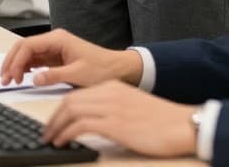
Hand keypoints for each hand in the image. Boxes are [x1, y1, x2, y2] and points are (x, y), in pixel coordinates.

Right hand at [0, 28, 141, 87]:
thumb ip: (55, 76)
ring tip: (9, 81)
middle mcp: (54, 41)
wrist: (118, 69)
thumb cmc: (102, 69)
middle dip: (11, 62)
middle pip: (24, 47)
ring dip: (17, 66)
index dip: (16, 61)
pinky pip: (35, 60)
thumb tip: (34, 78)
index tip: (11, 76)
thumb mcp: (78, 74)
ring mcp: (54, 49)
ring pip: (27, 54)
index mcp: (58, 39)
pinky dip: (26, 68)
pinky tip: (21, 77)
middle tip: (4, 79)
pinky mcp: (56, 58)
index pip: (28, 45)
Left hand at [42, 80, 197, 156]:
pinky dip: (67, 133)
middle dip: (53, 118)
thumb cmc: (161, 121)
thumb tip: (92, 123)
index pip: (77, 95)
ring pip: (71, 110)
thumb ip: (112, 109)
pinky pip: (81, 125)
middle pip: (69, 101)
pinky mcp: (115, 123)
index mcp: (113, 87)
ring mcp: (112, 107)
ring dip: (56, 126)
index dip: (60, 110)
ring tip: (50, 139)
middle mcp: (110, 93)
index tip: (54, 123)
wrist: (182, 124)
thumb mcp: (132, 107)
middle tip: (46, 132)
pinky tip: (63, 142)